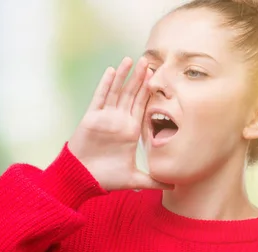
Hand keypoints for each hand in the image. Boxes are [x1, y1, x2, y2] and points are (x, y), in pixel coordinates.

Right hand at [68, 57, 172, 190]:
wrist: (83, 179)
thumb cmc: (106, 178)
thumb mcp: (135, 179)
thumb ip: (154, 181)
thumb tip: (174, 187)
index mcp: (130, 131)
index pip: (142, 106)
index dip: (149, 91)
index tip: (158, 76)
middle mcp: (119, 121)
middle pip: (131, 94)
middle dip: (139, 78)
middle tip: (148, 61)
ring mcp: (105, 117)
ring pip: (116, 92)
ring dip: (124, 76)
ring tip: (131, 60)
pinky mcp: (92, 117)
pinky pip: (100, 97)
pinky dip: (106, 84)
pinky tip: (112, 70)